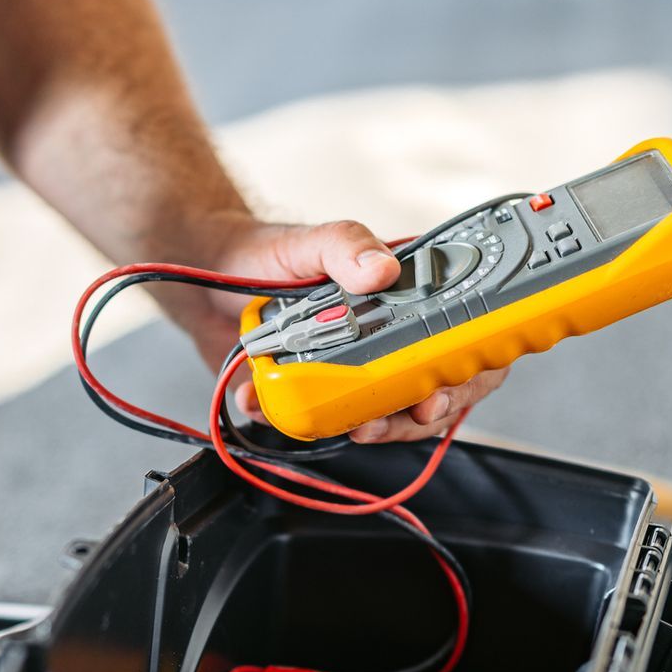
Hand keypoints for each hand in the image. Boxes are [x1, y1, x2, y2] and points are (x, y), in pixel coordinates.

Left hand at [168, 215, 511, 443]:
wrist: (205, 280)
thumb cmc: (266, 254)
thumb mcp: (310, 241)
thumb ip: (346, 246)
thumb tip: (382, 269)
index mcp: (406, 297)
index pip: (462, 341)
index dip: (466, 375)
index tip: (437, 395)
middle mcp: (391, 336)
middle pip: (437, 390)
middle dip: (421, 417)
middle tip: (389, 421)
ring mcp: (358, 368)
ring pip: (393, 416)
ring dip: (376, 430)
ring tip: (351, 428)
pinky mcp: (320, 393)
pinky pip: (329, 423)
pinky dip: (305, 426)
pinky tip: (273, 407)